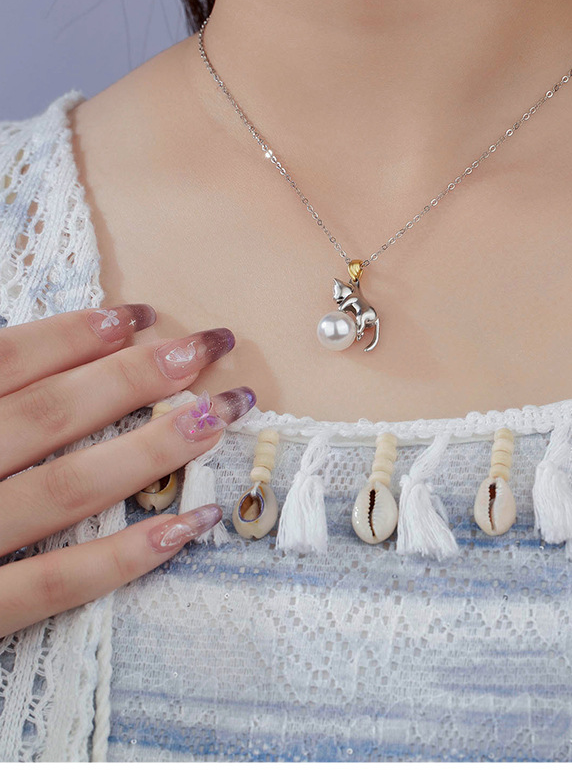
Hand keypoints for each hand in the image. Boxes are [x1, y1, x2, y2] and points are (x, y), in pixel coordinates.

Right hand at [0, 303, 255, 637]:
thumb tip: (32, 349)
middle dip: (135, 377)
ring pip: (65, 491)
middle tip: (207, 345)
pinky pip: (51, 587)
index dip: (75, 336)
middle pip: (49, 415)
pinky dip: (122, 558)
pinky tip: (189, 524)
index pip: (4, 362)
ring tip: (218, 415)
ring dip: (151, 449)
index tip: (141, 316)